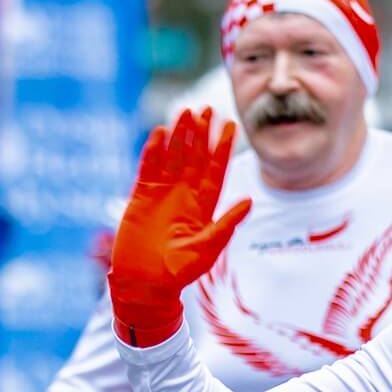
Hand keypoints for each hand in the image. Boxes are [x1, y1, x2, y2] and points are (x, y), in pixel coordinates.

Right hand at [108, 108, 250, 344]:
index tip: (231, 126)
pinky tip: (160, 132)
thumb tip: (250, 201)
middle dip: (202, 134)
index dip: (223, 148)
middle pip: (195, 157)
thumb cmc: (178, 272)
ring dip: (179, 136)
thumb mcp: (206, 249)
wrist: (144, 283)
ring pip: (173, 157)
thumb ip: (225, 224)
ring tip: (185, 112)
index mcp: (204, 206)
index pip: (216, 170)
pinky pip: (148, 168)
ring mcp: (163, 194)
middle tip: (208, 108)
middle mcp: (185, 195)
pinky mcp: (141, 196)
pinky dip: (153, 151)